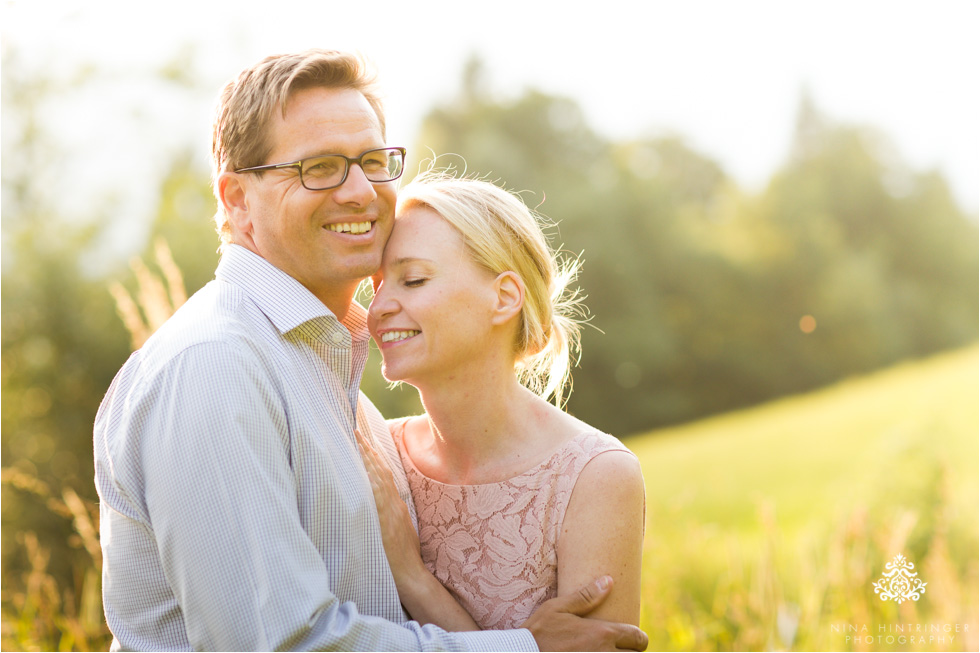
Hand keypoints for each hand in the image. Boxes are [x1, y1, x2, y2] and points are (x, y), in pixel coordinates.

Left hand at [354, 429, 425, 587]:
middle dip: (367, 448)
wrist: (410, 573)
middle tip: (354, 429)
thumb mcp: (400, 526)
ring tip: (355, 439)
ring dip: (367, 457)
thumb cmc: (404, 553)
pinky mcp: (385, 519)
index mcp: (396, 503)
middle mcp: (393, 502)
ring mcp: (389, 509)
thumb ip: (390, 510)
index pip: (384, 472)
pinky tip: (362, 466)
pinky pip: (377, 493)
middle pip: (380, 469)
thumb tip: (380, 499)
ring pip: (377, 477)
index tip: (363, 437)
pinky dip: (370, 477)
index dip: (373, 454)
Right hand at [521, 576, 647, 651]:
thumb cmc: (538, 631)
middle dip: (631, 652)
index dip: (637, 638)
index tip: (631, 638)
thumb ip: (586, 596)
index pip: (638, 638)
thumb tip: (609, 581)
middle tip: (619, 648)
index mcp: (602, 634)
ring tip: (608, 652)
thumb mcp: (558, 608)